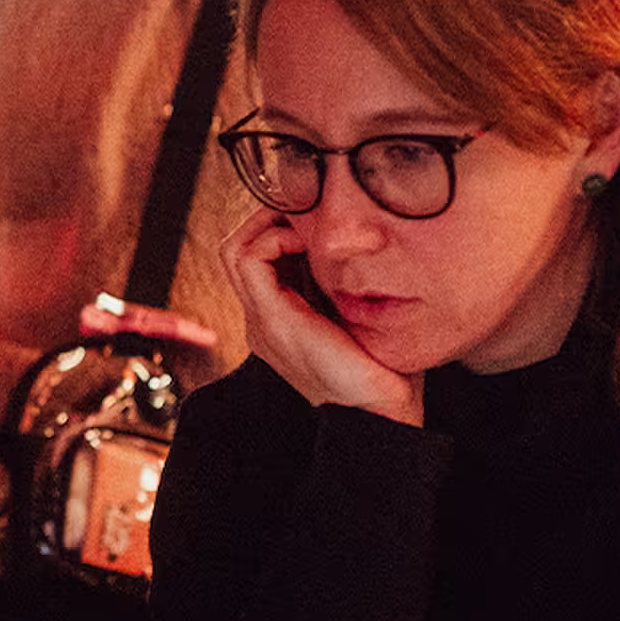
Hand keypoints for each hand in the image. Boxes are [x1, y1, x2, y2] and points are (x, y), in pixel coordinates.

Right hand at [220, 207, 422, 425]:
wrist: (382, 413)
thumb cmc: (385, 370)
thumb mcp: (363, 317)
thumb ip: (351, 288)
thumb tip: (367, 248)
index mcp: (280, 320)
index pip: (257, 257)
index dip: (279, 226)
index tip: (316, 216)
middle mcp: (261, 319)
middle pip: (238, 248)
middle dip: (269, 217)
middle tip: (306, 208)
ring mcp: (261, 320)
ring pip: (234, 248)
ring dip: (267, 222)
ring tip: (304, 221)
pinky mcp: (272, 319)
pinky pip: (247, 259)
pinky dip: (272, 236)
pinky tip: (306, 239)